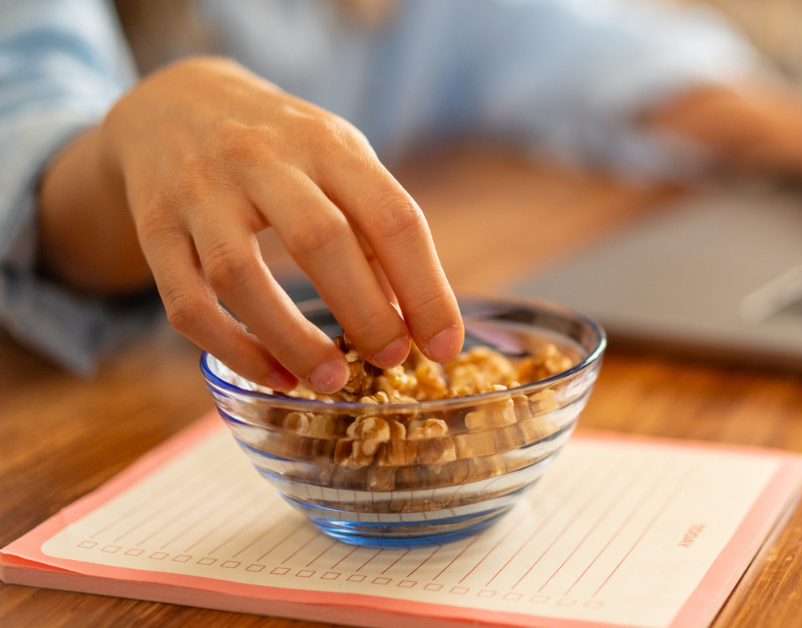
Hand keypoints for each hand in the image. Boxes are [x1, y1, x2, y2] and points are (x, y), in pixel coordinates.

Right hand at [53, 57, 463, 392]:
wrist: (174, 103)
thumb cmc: (282, 147)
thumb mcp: (338, 159)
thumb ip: (374, 226)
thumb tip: (412, 316)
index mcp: (327, 145)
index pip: (392, 217)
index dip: (426, 290)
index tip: (445, 345)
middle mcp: (261, 159)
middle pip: (320, 240)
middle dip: (366, 312)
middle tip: (391, 359)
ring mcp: (199, 192)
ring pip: (239, 276)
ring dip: (292, 339)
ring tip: (331, 380)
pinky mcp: (154, 229)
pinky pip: (187, 303)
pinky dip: (233, 350)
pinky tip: (275, 376)